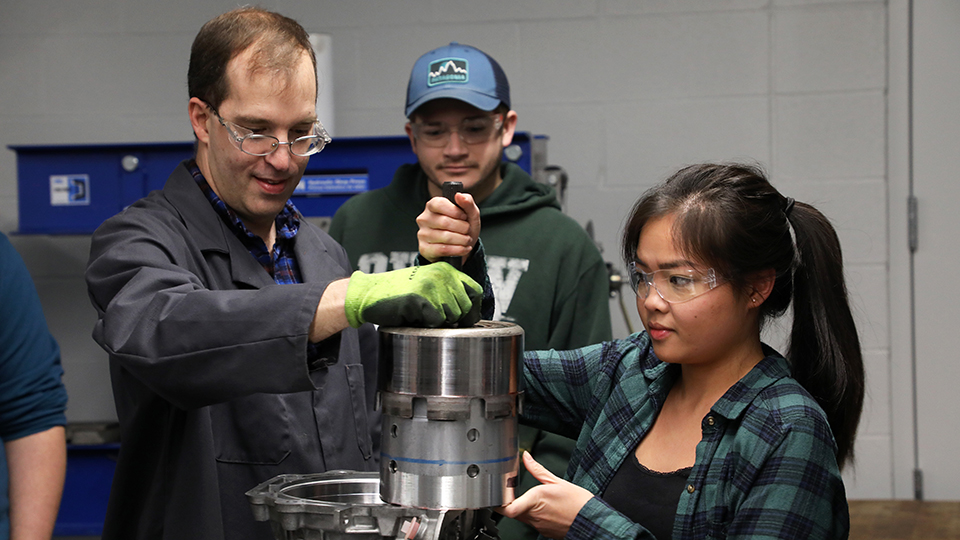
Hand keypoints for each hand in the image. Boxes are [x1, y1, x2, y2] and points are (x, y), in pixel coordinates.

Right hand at [343, 263, 481, 327]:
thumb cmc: (398, 292)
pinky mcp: (422, 298)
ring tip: (422, 314)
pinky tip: (415, 316)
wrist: (370, 293)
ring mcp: (432, 286)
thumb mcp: (428, 284)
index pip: (475, 291)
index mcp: (446, 270)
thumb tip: (472, 314)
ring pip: (452, 316)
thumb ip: (448, 292)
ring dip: (439, 322)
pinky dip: (427, 324)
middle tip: (434, 318)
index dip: (474, 309)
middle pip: (465, 307)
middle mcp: (442, 275)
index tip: (467, 319)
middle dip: (454, 319)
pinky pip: (436, 321)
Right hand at [417, 192, 479, 263]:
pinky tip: (465, 248)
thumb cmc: (463, 227)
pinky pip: (442, 249)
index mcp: (432, 206)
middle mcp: (424, 219)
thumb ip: (467, 202)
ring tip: (467, 240)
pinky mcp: (424, 249)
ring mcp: (422, 234)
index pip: (438, 204)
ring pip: (445, 237)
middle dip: (462, 227)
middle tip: (468, 230)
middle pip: (444, 222)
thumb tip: (459, 195)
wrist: (461, 247)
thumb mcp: (470, 213)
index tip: (464, 216)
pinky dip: (458, 250)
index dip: (454, 211)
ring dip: (462, 240)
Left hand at [496, 452, 593, 539]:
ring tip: (532, 499)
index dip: (498, 503)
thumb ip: (537, 469)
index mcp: (535, 500)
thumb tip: (526, 457)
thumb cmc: (577, 502)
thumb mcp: (556, 480)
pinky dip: (533, 515)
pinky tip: (543, 508)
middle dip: (510, 502)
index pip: (508, 508)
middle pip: (511, 511)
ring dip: (522, 508)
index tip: (498, 495)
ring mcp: (538, 525)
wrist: (591, 520)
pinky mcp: (544, 531)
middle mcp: (534, 515)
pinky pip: (532, 522)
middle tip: (512, 492)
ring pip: (521, 517)